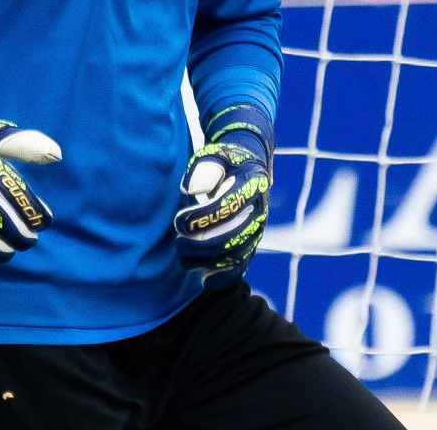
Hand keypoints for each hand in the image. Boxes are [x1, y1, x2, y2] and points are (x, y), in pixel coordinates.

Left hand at [174, 104, 273, 285]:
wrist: (247, 166)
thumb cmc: (225, 160)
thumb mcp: (216, 155)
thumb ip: (204, 168)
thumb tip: (193, 190)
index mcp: (251, 184)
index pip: (227, 206)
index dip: (200, 218)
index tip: (179, 221)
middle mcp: (259, 210)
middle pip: (232, 237)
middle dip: (200, 245)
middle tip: (177, 243)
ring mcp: (257, 229)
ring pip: (236, 255)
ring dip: (207, 261)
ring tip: (184, 258)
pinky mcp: (252, 243)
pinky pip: (242, 265)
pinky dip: (225, 277)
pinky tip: (205, 281)